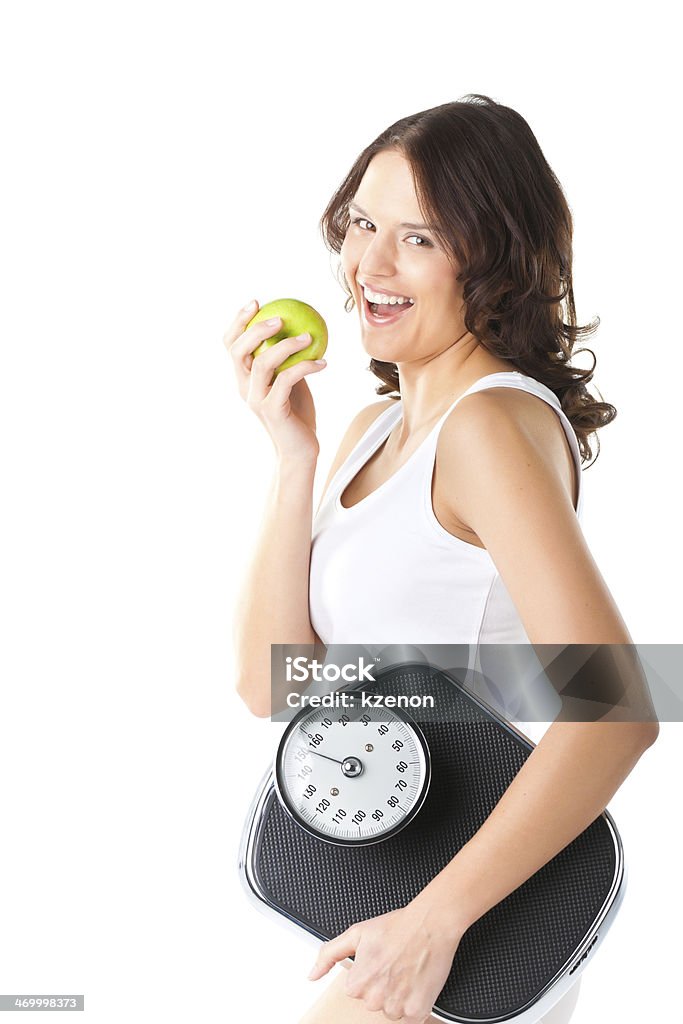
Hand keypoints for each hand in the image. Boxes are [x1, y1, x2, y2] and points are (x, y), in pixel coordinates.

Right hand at [223, 299, 326, 462]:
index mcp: (244, 377)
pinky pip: (287, 379)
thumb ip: (286, 359)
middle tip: (280, 317)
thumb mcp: (289, 380)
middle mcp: (244, 387)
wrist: (299, 450)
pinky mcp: (272, 410)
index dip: (238, 321)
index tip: (256, 302)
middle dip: (256, 328)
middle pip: (237, 350)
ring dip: (287, 345)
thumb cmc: (296, 413)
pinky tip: (323, 362)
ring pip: (262, 363)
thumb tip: (300, 326)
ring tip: (309, 336)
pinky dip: (306, 366)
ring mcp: (256, 399)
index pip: (230, 344)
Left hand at [306, 894, 465, 1023]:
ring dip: (397, 996)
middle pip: (373, 1001)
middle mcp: (376, 999)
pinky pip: (410, 1016)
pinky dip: (414, 1002)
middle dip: (382, 986)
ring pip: (391, 1010)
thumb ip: (329, 955)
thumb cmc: (396, 927)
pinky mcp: (417, 1012)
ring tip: (405, 971)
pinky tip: (415, 981)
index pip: (356, 990)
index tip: (379, 960)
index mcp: (358, 984)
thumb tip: (312, 975)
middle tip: (393, 963)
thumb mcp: (356, 933)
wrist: (430, 924)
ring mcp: (397, 1007)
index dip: (368, 972)